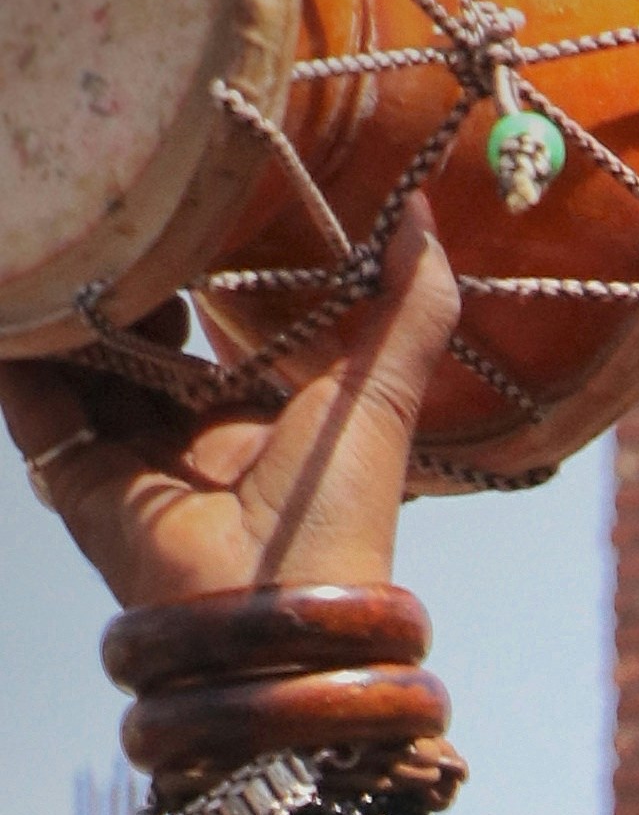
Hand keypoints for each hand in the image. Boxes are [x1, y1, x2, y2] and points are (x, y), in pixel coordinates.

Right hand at [0, 202, 460, 612]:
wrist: (277, 614)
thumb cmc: (340, 513)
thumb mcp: (382, 392)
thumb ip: (410, 305)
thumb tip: (421, 208)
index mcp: (257, 421)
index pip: (210, 334)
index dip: (193, 270)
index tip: (183, 200)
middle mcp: (189, 440)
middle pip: (135, 344)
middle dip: (118, 280)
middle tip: (109, 205)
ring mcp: (129, 460)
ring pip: (79, 363)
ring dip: (65, 304)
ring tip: (56, 228)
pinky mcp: (80, 482)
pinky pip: (33, 403)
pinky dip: (15, 352)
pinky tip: (12, 294)